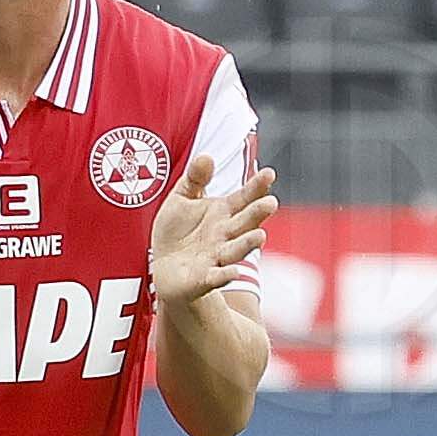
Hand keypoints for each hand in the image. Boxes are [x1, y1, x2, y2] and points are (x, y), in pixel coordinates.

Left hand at [151, 152, 275, 310]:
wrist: (165, 269)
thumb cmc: (177, 231)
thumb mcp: (181, 200)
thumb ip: (194, 179)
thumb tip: (205, 156)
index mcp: (222, 213)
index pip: (243, 198)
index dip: (256, 187)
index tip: (269, 173)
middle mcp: (225, 235)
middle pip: (244, 223)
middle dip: (257, 214)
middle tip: (270, 203)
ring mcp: (216, 257)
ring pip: (235, 250)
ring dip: (247, 244)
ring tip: (260, 236)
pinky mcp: (203, 278)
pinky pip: (215, 277)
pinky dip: (224, 276)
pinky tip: (234, 273)